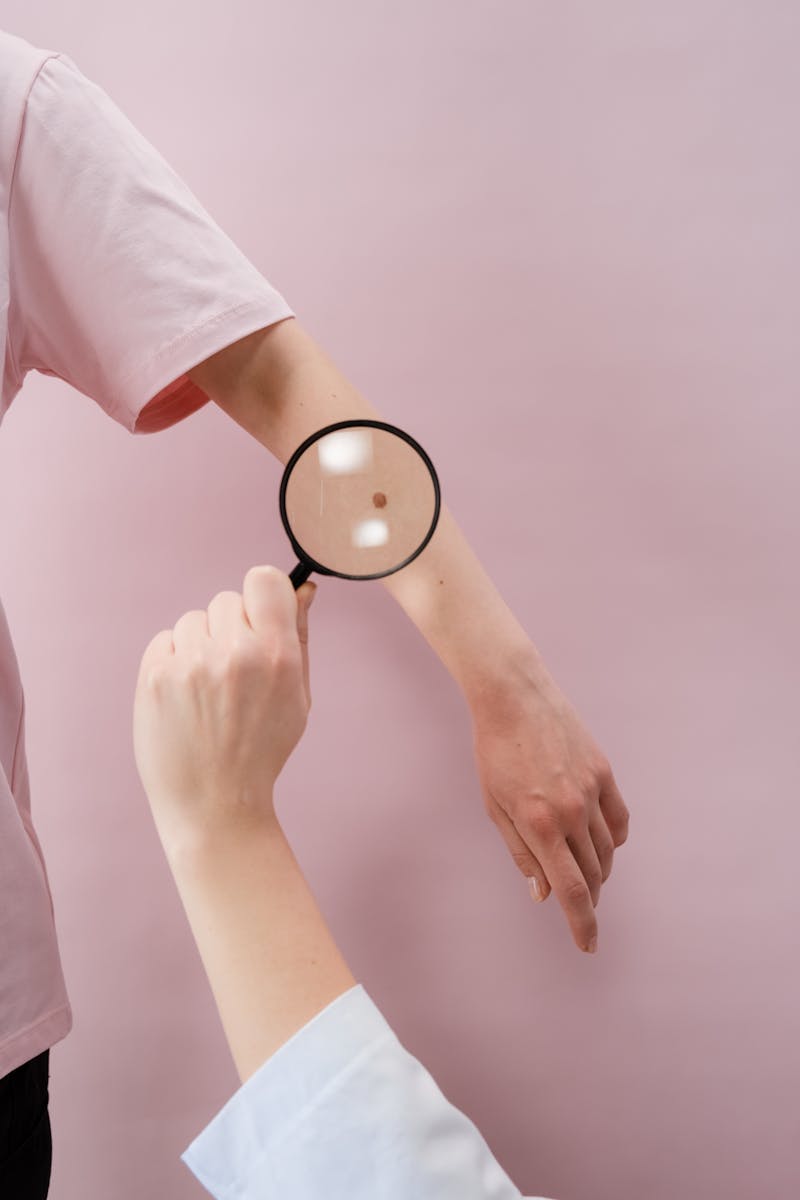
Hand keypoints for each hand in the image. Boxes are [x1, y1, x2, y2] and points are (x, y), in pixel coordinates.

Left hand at [133, 566, 315, 854]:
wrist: (214, 804)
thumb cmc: (261, 749)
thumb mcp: (298, 697)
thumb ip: (298, 637)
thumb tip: (302, 587)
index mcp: (276, 656)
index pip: (264, 579)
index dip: (263, 595)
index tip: (260, 616)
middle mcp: (233, 654)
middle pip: (227, 600)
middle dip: (232, 629)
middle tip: (233, 673)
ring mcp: (191, 665)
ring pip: (193, 620)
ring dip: (200, 645)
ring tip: (207, 691)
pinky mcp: (155, 677)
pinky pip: (165, 640)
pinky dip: (173, 661)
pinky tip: (184, 696)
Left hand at [470, 654, 628, 953]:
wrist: (515, 697)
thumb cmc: (495, 753)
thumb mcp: (495, 807)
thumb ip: (521, 853)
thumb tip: (543, 894)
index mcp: (539, 824)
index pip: (570, 890)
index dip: (581, 923)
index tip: (588, 945)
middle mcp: (572, 811)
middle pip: (592, 874)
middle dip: (587, 900)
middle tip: (580, 910)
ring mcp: (592, 790)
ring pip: (608, 851)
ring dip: (600, 873)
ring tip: (587, 879)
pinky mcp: (605, 772)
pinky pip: (620, 821)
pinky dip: (614, 842)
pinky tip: (603, 847)